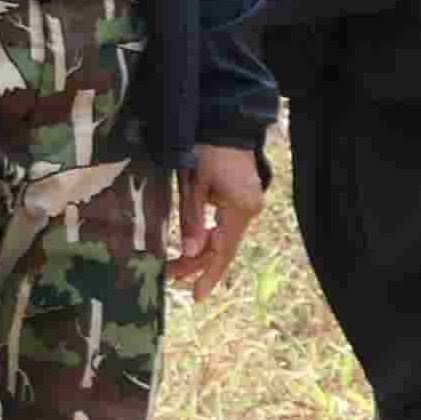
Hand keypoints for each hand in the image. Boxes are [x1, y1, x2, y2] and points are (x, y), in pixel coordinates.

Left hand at [171, 142, 266, 298]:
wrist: (226, 123)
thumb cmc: (206, 150)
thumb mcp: (192, 185)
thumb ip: (191, 220)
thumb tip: (188, 252)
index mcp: (240, 209)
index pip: (224, 250)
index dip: (209, 274)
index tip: (196, 296)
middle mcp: (249, 210)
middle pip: (223, 247)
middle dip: (197, 264)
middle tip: (171, 278)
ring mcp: (248, 205)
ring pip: (223, 238)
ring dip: (201, 252)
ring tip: (175, 268)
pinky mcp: (242, 199)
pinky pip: (225, 226)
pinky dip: (208, 237)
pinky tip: (192, 248)